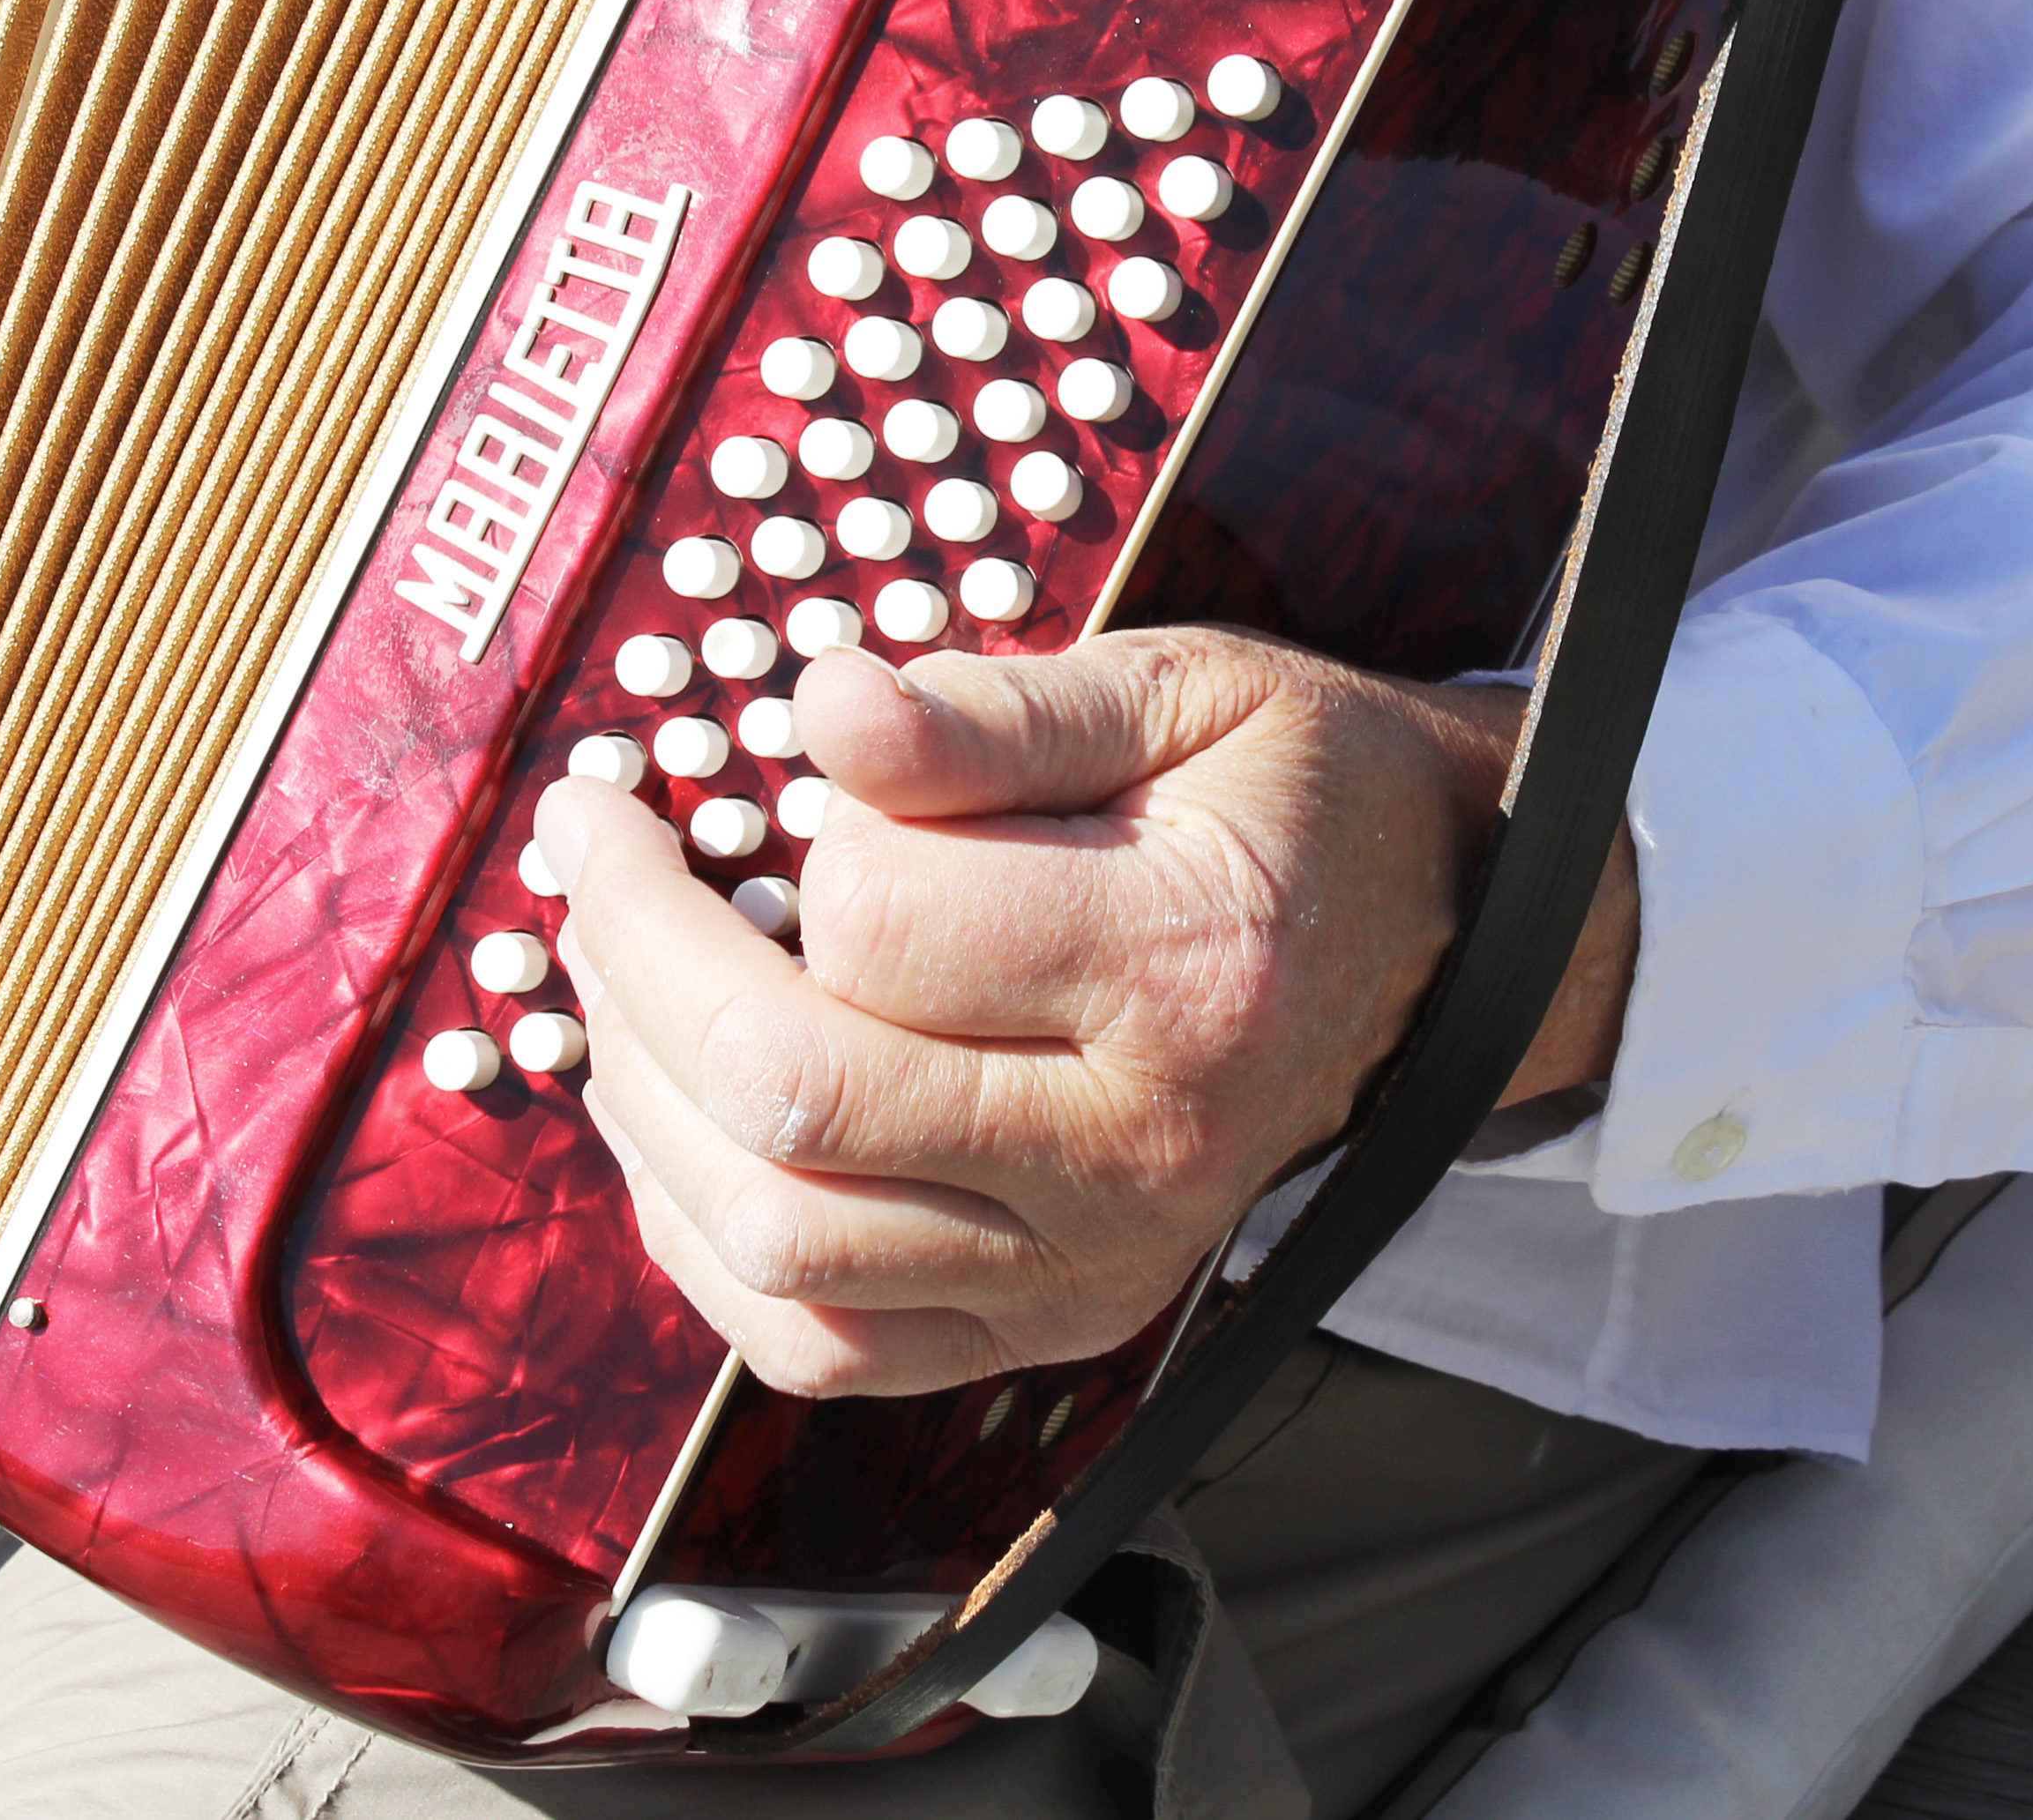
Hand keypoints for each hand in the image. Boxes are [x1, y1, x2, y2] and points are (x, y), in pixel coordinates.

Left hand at [541, 627, 1633, 1397]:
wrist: (1436, 940)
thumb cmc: (1294, 795)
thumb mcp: (1183, 688)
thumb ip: (995, 711)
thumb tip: (820, 711)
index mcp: (1186, 963)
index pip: (876, 918)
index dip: (775, 826)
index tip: (741, 759)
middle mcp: (1142, 1146)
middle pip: (794, 1094)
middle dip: (637, 957)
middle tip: (595, 845)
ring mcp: (1094, 1265)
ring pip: (780, 1242)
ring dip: (643, 1101)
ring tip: (613, 974)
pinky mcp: (1050, 1326)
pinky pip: (819, 1343)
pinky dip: (706, 1237)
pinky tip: (673, 1117)